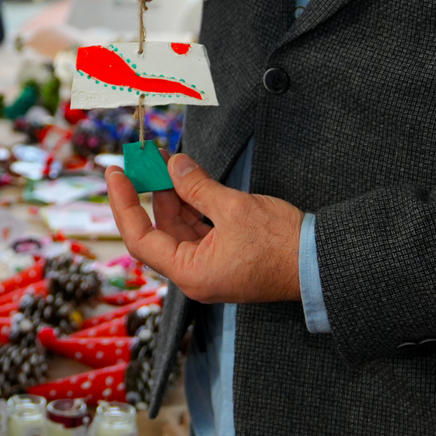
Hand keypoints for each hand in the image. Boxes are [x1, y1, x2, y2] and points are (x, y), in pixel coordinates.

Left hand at [105, 154, 302, 303]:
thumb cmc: (281, 244)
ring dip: (172, 196)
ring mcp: (209, 268)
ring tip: (168, 162)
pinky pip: (198, 231)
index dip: (123, 204)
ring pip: (178, 229)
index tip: (115, 174)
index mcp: (190, 273)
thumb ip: (197, 187)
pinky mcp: (224, 259)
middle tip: (147, 159)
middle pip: (158, 232)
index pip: (140, 238)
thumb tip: (173, 166)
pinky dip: (192, 206)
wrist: (320, 263)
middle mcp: (195, 276)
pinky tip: (190, 180)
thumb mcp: (234, 208)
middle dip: (151, 193)